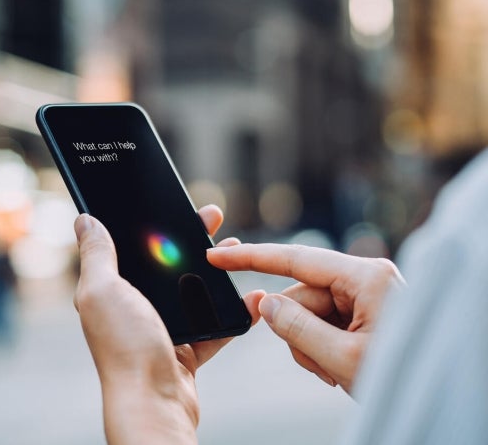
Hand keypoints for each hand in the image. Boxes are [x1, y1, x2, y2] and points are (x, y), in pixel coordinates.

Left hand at [74, 206, 264, 444]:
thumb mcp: (103, 290)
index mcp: (110, 289)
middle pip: (167, 263)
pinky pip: (215, 324)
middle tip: (214, 219)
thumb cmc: (125, 347)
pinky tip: (252, 297)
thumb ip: (96, 254)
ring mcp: (161, 327)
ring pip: (193, 289)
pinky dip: (235, 311)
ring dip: (217, 270)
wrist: (155, 402)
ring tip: (238, 250)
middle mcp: (133, 306)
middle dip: (192, 238)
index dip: (152, 222)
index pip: (132, 245)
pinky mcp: (187, 348)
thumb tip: (85, 220)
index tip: (175, 204)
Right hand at [207, 241, 405, 393]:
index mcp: (365, 277)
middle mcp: (365, 278)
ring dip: (311, 346)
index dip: (252, 258)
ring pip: (308, 313)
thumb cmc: (403, 376)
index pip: (296, 259)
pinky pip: (323, 323)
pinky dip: (322, 348)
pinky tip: (341, 368)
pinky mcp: (365, 311)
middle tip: (322, 367)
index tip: (217, 257)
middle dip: (299, 332)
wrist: (439, 399)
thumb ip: (297, 328)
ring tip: (336, 372)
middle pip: (301, 295)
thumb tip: (266, 304)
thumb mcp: (344, 358)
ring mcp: (365, 295)